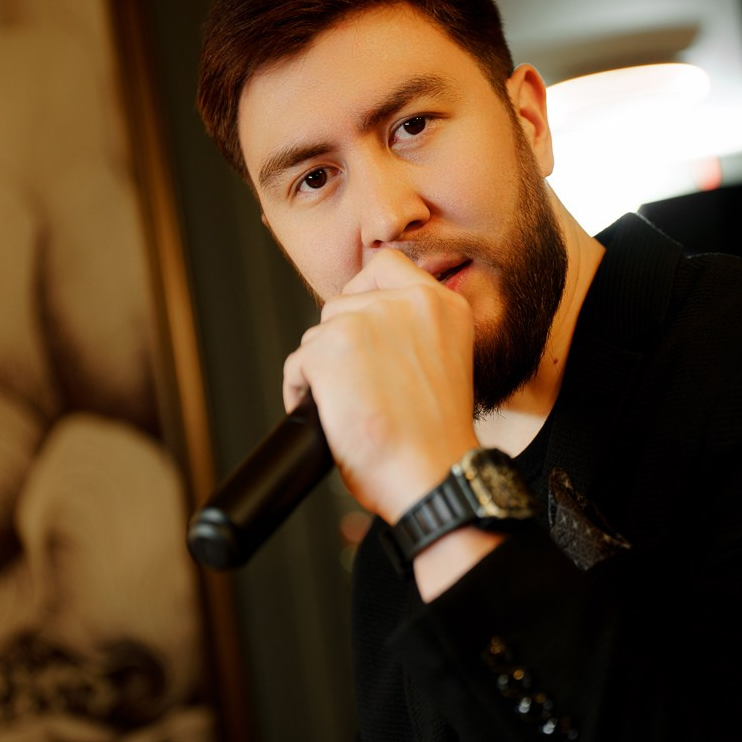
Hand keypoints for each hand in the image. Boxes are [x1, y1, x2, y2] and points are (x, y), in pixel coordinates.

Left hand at [282, 249, 480, 524]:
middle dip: (339, 343)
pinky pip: (297, 364)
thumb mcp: (444, 364)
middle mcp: (407, 304)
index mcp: (443, 306)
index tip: (360, 326)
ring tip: (345, 406)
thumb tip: (369, 333)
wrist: (433, 475)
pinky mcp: (331, 348)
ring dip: (321, 368)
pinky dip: (300, 390)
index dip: (363, 293)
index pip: (386, 266)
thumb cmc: (437, 440)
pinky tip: (327, 417)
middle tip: (355, 385)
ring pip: (317, 336)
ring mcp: (366, 322)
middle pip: (342, 304)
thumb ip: (414, 334)